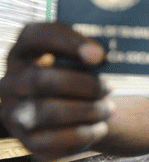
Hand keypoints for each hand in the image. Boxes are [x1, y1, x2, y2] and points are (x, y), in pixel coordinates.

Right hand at [0, 23, 113, 160]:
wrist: (74, 110)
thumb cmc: (78, 75)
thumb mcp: (80, 58)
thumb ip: (89, 51)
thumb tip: (100, 57)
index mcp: (26, 52)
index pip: (35, 36)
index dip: (68, 43)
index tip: (100, 55)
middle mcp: (12, 81)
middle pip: (42, 79)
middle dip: (83, 84)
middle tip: (109, 87)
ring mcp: (14, 112)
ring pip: (48, 111)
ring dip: (86, 110)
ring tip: (108, 109)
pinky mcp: (26, 139)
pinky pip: (52, 140)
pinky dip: (82, 134)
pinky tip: (100, 127)